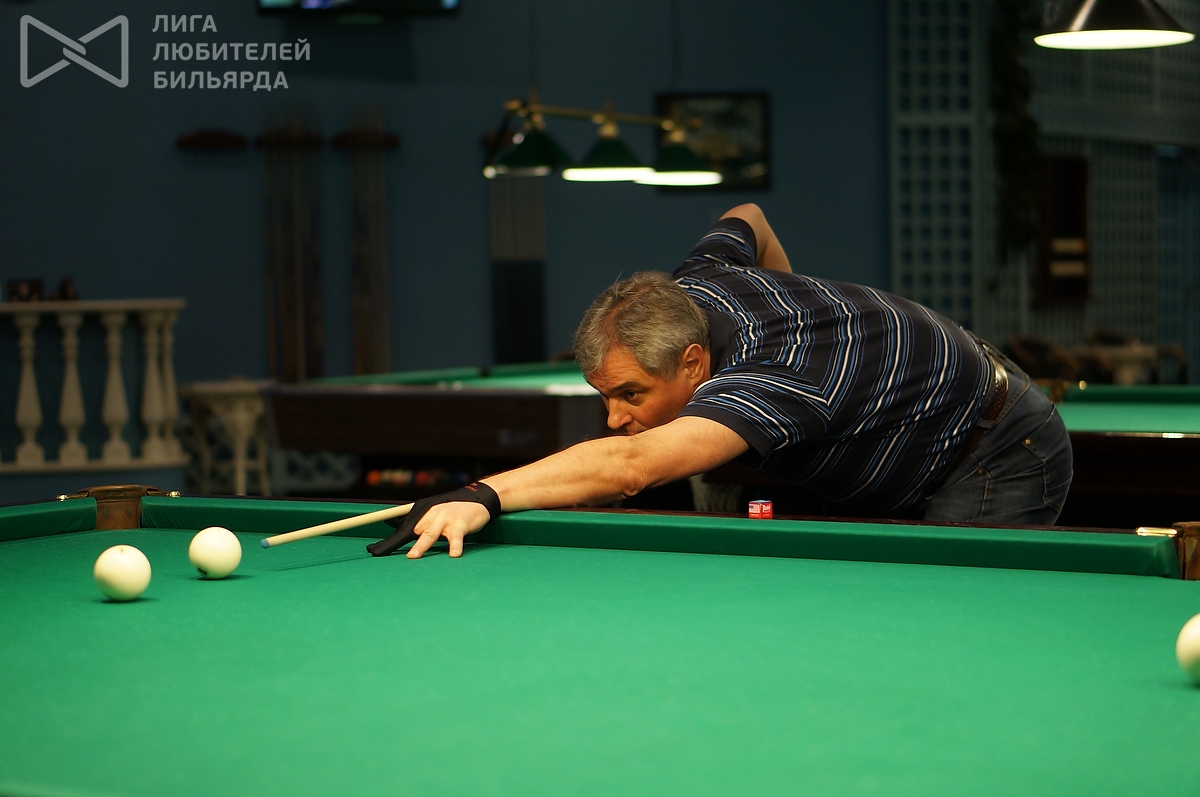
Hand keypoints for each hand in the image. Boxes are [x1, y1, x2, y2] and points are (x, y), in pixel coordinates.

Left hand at [366, 482, 500, 557]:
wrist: (477, 498)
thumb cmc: (450, 510)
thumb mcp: (430, 514)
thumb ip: (413, 521)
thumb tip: (389, 522)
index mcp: (420, 515)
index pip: (399, 530)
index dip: (386, 542)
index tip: (371, 551)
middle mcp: (429, 516)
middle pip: (409, 532)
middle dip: (394, 543)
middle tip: (380, 553)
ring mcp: (444, 519)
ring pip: (429, 534)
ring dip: (421, 546)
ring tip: (412, 556)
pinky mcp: (460, 524)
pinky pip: (456, 538)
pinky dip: (455, 547)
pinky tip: (453, 555)